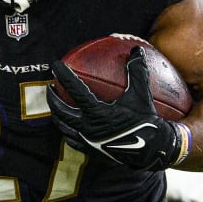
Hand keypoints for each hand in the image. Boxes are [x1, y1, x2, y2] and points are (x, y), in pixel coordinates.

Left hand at [47, 46, 187, 170]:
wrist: (151, 150)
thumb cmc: (146, 121)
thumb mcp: (142, 94)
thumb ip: (137, 71)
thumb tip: (136, 51)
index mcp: (97, 113)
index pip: (75, 90)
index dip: (64, 76)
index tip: (56, 65)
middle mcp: (88, 128)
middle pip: (61, 111)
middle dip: (52, 98)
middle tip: (50, 87)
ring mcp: (88, 141)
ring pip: (64, 127)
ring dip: (57, 115)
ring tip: (55, 106)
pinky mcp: (91, 150)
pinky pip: (73, 140)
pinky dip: (68, 131)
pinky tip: (69, 126)